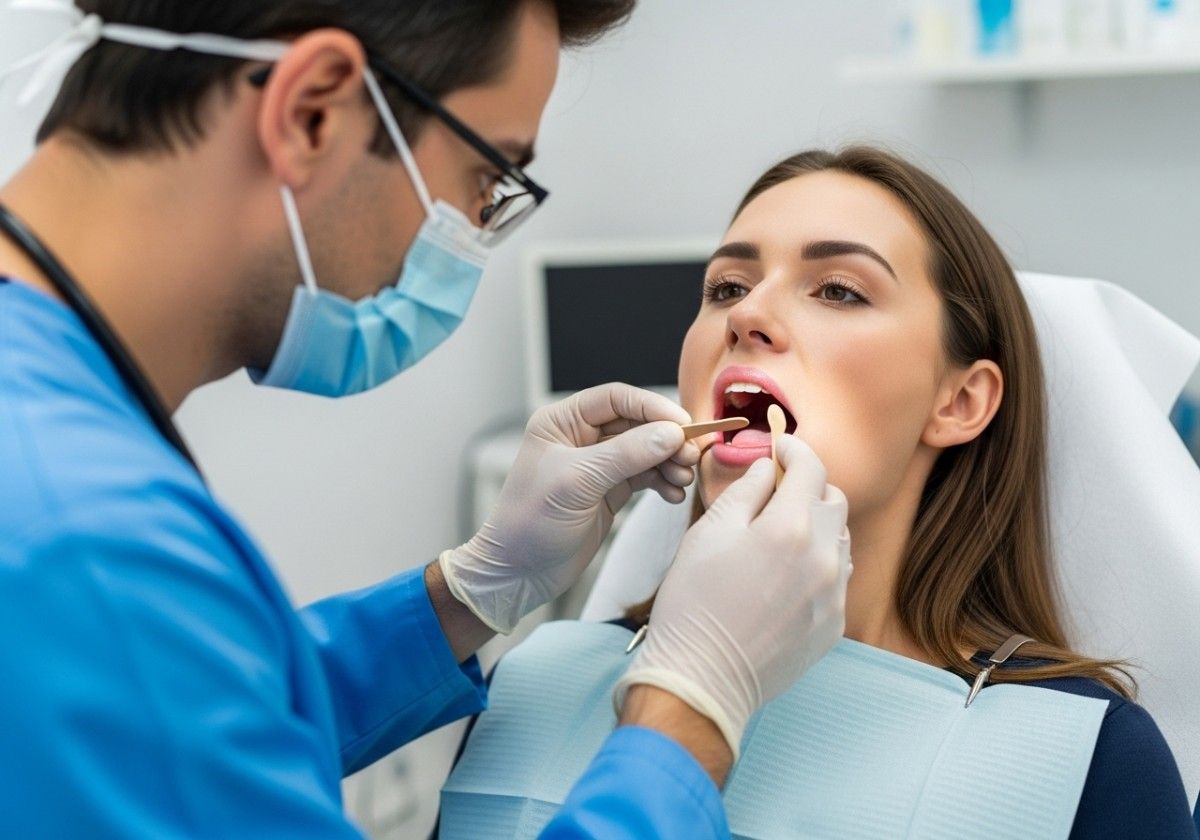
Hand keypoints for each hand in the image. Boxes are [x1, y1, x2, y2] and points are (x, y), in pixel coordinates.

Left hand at [440, 383, 699, 633]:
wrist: (518, 573)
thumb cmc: (531, 522)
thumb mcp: (578, 482)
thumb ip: (627, 454)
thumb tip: (672, 434)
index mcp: (562, 422)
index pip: (616, 399)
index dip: (652, 408)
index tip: (683, 426)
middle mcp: (581, 437)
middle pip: (637, 424)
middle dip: (666, 439)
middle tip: (690, 456)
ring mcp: (598, 465)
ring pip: (645, 450)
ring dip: (668, 462)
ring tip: (683, 479)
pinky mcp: (610, 491)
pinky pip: (645, 475)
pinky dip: (662, 482)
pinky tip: (674, 495)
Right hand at [615, 435, 851, 757]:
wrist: (703, 678)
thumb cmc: (694, 603)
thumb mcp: (708, 533)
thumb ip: (746, 492)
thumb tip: (768, 469)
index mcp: (791, 528)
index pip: (812, 468)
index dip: (795, 450)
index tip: (781, 448)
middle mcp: (825, 557)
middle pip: (834, 500)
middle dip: (808, 488)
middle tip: (775, 495)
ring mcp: (834, 594)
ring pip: (840, 539)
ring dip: (817, 527)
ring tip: (778, 539)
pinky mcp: (834, 624)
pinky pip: (837, 577)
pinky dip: (818, 564)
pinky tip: (784, 577)